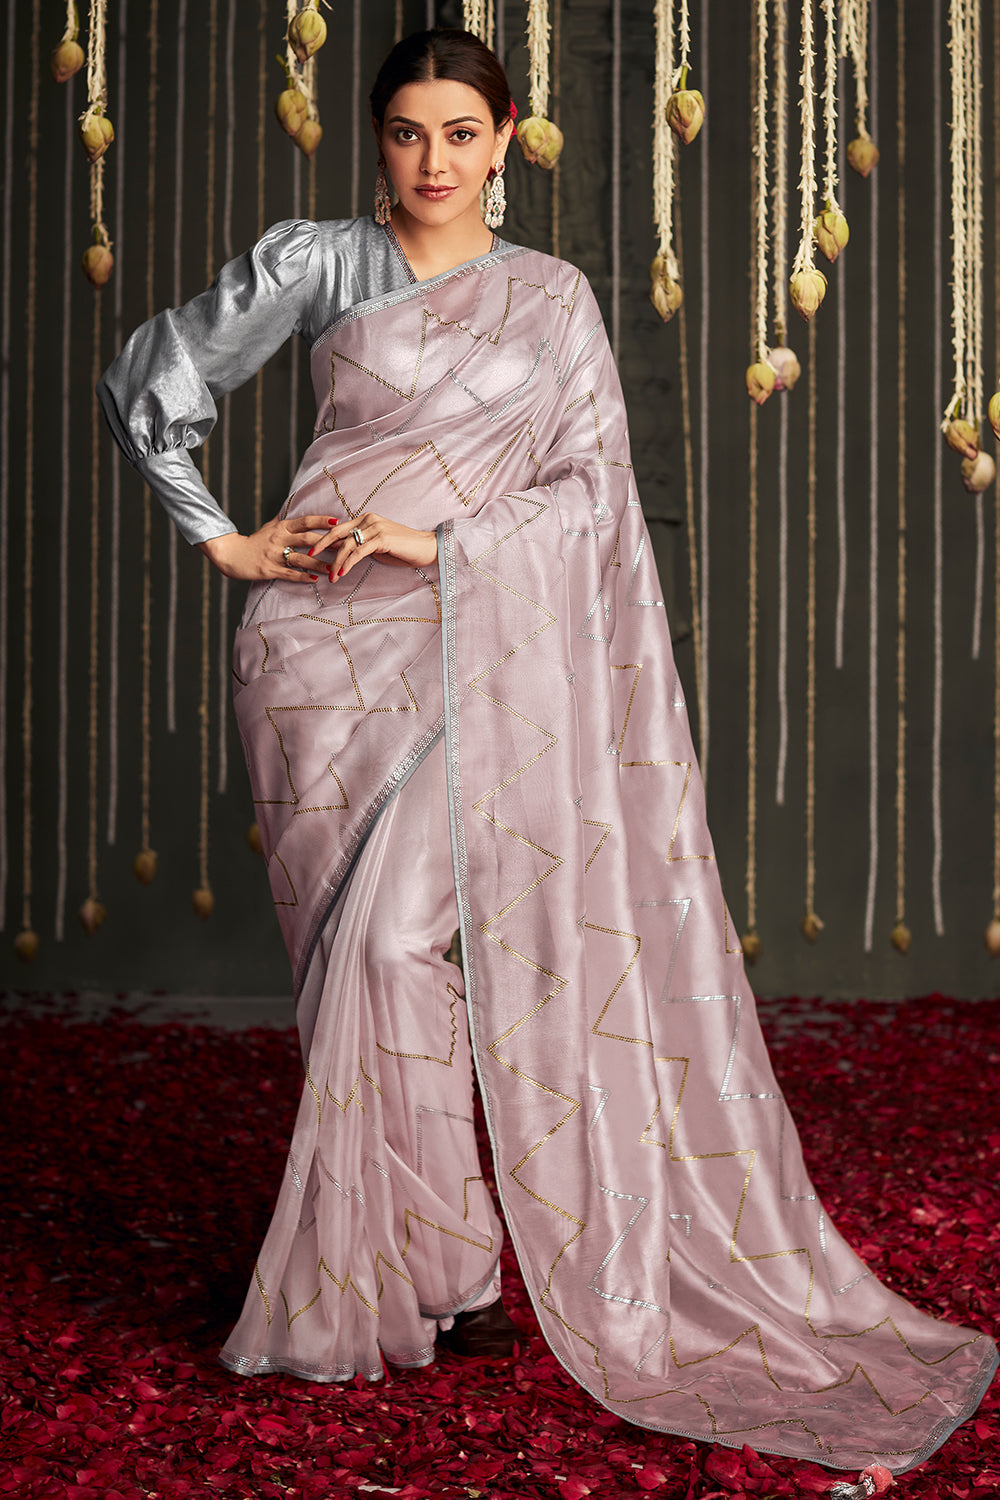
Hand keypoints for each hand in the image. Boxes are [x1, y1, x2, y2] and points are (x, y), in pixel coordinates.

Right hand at [198, 514, 351, 581]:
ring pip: (301, 559)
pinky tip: (315, 580)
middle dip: (327, 543)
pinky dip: (303, 577)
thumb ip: (284, 518)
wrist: (231, 554)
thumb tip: (294, 504)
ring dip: (318, 564)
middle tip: (344, 547)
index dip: (321, 520)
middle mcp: (279, 539)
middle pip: (307, 539)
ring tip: (334, 568)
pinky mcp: (269, 569)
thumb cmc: (254, 540)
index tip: (337, 521)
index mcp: (281, 527)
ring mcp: (274, 555)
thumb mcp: (269, 526)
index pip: (305, 521)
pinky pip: (289, 574)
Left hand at [304, 513, 437, 579]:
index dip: (323, 538)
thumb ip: (361, 545)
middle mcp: (369, 519)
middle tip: (309, 556)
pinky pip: (359, 552)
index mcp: (366, 519)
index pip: (339, 527)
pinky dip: (348, 563)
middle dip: (321, 545)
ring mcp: (375, 528)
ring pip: (347, 544)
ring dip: (336, 561)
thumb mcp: (378, 545)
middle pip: (337, 532)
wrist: (427, 548)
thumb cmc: (403, 549)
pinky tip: (342, 573)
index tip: (312, 549)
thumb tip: (343, 553)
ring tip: (331, 575)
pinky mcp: (382, 539)